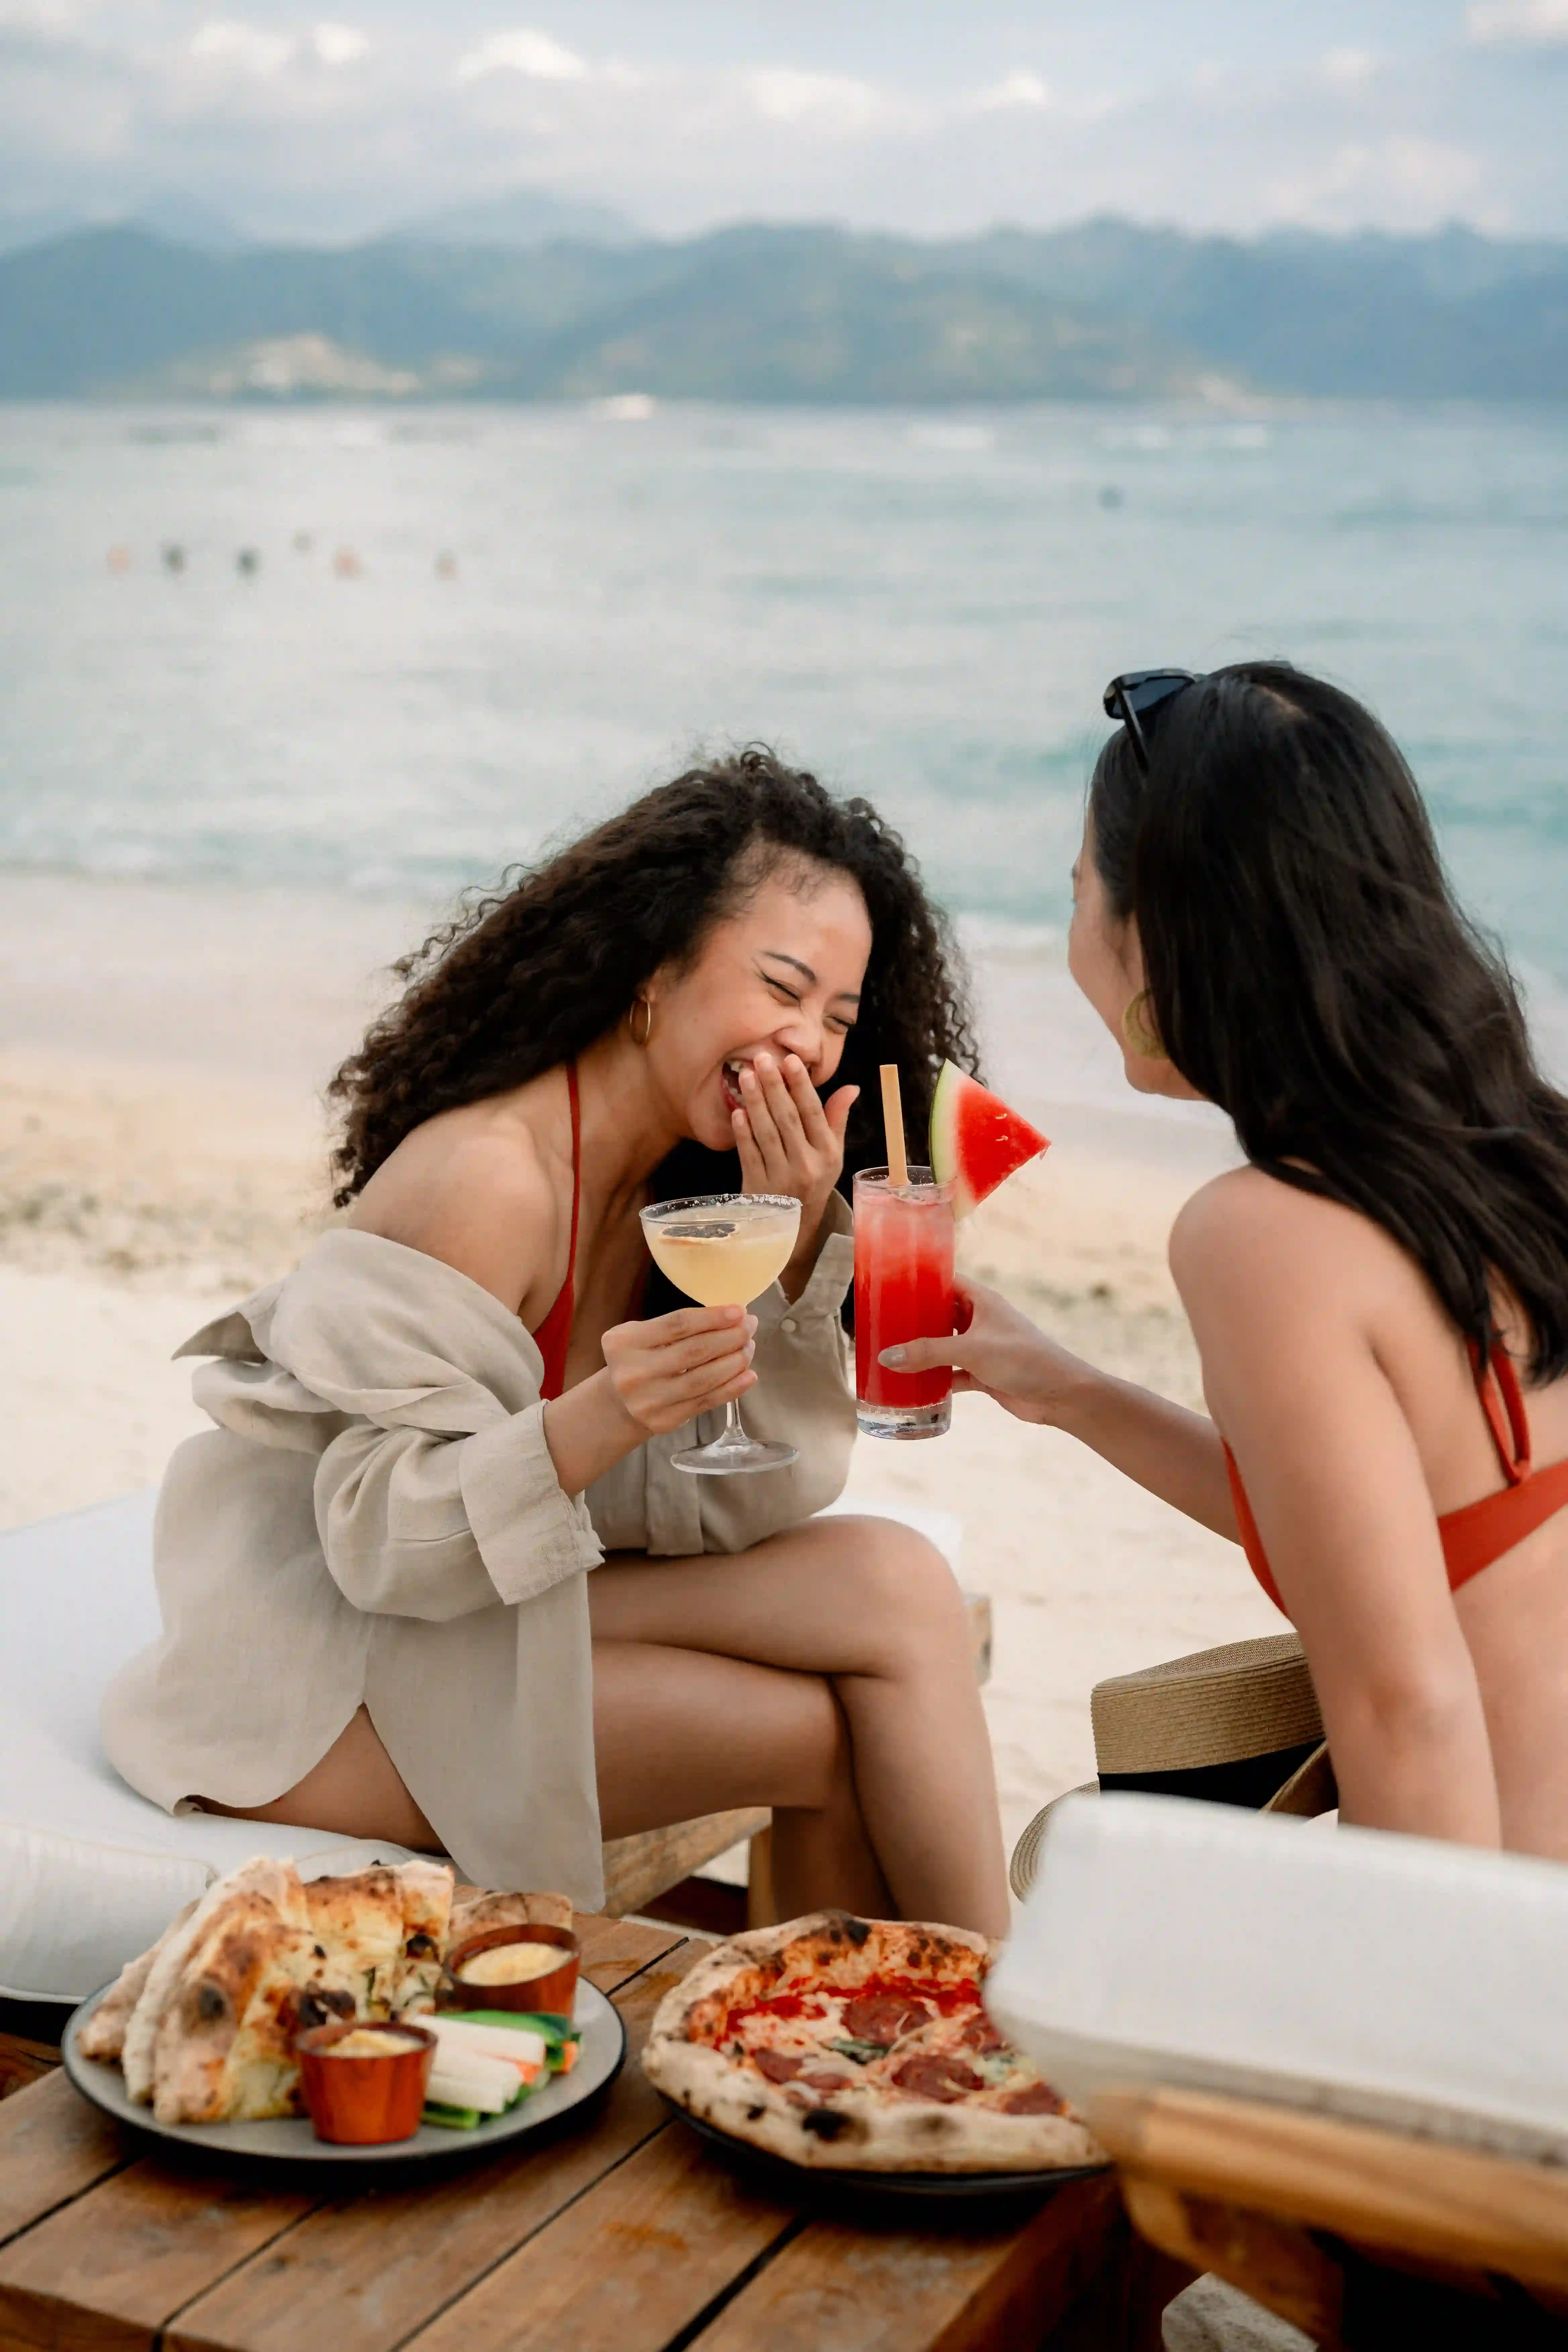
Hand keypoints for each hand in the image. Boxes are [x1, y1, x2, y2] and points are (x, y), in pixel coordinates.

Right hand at [601, 1304, 757, 1435]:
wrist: (619, 1402)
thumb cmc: (639, 1358)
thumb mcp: (642, 1335)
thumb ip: (677, 1326)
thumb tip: (731, 1317)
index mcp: (625, 1342)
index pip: (678, 1324)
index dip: (712, 1317)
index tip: (739, 1311)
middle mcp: (633, 1373)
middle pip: (695, 1351)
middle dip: (730, 1337)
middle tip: (749, 1326)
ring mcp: (649, 1401)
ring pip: (704, 1379)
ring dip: (735, 1361)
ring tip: (749, 1348)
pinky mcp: (664, 1421)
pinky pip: (706, 1402)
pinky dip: (732, 1388)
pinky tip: (749, 1376)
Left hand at [732, 1051, 857, 1255]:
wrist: (793, 1225)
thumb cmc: (814, 1180)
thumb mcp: (833, 1154)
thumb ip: (837, 1119)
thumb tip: (852, 1087)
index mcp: (827, 1154)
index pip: (813, 1113)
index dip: (801, 1085)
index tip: (790, 1060)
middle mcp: (807, 1165)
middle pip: (788, 1119)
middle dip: (774, 1086)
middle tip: (762, 1058)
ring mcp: (781, 1177)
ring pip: (767, 1133)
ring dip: (755, 1102)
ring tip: (746, 1076)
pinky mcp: (758, 1187)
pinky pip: (749, 1154)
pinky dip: (743, 1132)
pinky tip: (738, 1111)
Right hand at [878, 1279, 1093, 1425]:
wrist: (1059, 1394)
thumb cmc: (1023, 1359)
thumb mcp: (971, 1349)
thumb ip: (929, 1352)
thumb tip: (888, 1357)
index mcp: (982, 1301)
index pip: (946, 1282)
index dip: (921, 1283)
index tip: (891, 1287)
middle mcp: (981, 1320)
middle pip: (941, 1315)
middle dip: (916, 1321)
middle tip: (882, 1324)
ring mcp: (982, 1347)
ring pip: (944, 1345)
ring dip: (923, 1352)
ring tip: (891, 1354)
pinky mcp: (983, 1373)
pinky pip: (952, 1373)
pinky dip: (936, 1379)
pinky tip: (914, 1385)